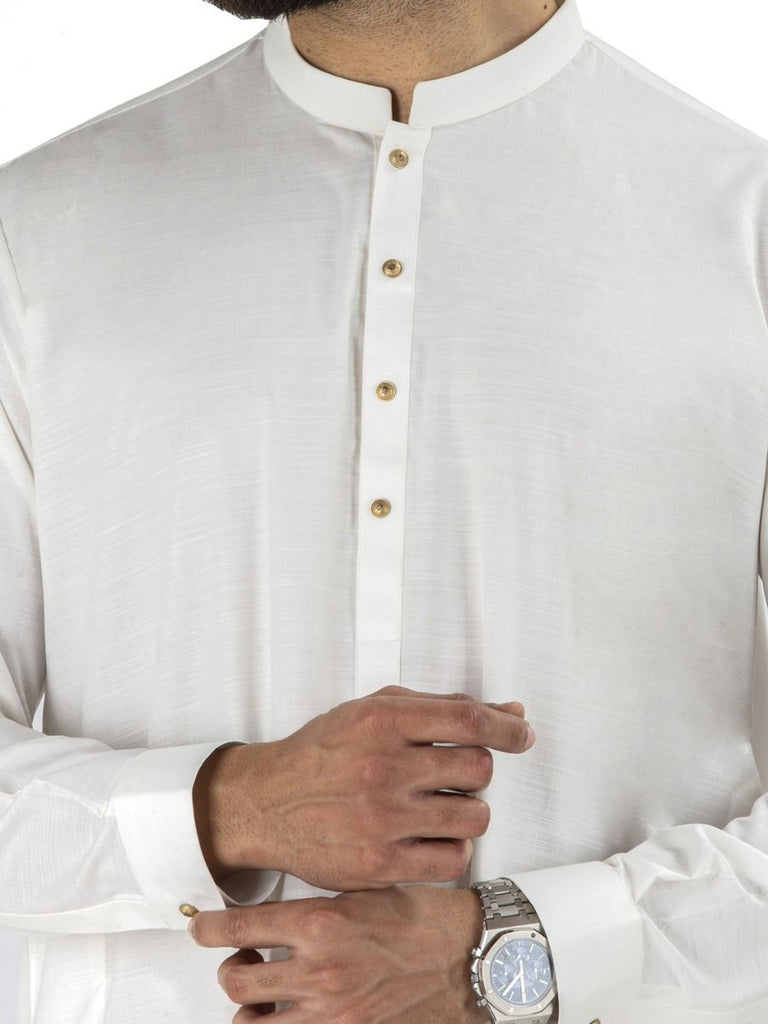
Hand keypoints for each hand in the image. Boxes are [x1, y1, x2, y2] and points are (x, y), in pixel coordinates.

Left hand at [188, 884, 489, 1023]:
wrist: (469, 958)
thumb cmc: (425, 919)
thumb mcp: (365, 892)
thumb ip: (317, 906)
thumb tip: (278, 914)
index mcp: (321, 922)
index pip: (240, 925)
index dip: (209, 927)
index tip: (201, 926)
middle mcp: (319, 969)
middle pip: (237, 979)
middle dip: (230, 967)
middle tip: (243, 958)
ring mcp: (331, 1011)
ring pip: (252, 1022)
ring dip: (249, 1006)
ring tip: (261, 994)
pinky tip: (289, 1015)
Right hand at [194, 684, 534, 890]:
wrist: (267, 803)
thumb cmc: (326, 751)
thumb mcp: (375, 710)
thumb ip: (443, 707)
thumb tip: (513, 712)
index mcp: (382, 720)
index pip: (470, 720)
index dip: (508, 727)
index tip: (522, 734)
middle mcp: (383, 767)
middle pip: (479, 769)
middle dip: (477, 771)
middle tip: (453, 774)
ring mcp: (381, 819)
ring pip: (474, 817)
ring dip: (468, 811)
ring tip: (439, 806)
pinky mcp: (379, 864)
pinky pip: (454, 860)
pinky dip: (452, 848)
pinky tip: (430, 836)